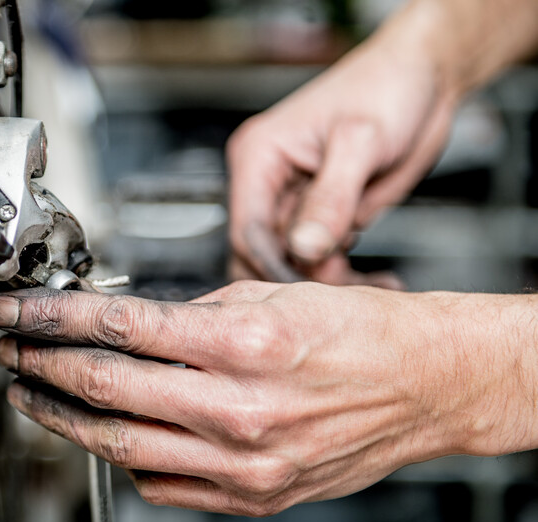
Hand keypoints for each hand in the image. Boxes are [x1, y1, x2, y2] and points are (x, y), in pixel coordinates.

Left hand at [0, 285, 537, 515]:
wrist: (423, 386)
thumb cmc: (359, 335)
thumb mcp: (270, 296)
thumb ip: (192, 316)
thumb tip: (129, 328)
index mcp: (243, 344)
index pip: (117, 326)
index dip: (51, 317)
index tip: (17, 311)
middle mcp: (240, 408)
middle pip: (107, 386)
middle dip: (42, 365)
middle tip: (11, 351)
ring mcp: (243, 462)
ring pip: (122, 443)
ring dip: (65, 417)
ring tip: (33, 396)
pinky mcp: (250, 494)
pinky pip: (162, 483)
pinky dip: (123, 460)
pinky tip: (103, 435)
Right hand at [227, 9, 461, 286]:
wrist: (425, 79)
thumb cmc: (387, 88)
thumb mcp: (360, 141)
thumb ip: (330, 198)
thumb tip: (304, 249)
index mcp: (259, 157)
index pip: (247, 230)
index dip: (275, 265)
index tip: (309, 291)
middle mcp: (270, 183)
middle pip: (264, 255)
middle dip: (302, 278)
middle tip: (347, 289)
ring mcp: (296, 203)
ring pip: (294, 264)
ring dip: (330, 283)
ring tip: (374, 284)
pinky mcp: (324, 216)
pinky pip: (322, 261)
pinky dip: (347, 277)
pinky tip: (378, 280)